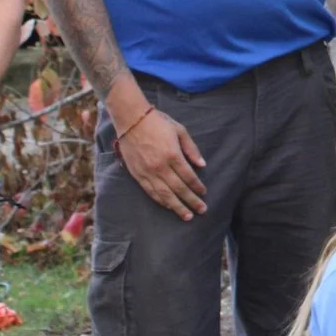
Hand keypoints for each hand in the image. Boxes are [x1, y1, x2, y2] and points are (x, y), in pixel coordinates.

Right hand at [113, 98, 208, 219]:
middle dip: (191, 201)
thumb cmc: (157, 122)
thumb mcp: (179, 130)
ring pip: (164, 194)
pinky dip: (161, 201)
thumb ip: (191, 149)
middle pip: (179, 189)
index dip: (197, 186)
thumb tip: (202, 165)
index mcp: (172, 154)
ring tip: (187, 216)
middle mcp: (160, 166)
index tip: (204, 192)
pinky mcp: (138, 174)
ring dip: (177, 206)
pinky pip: (151, 191)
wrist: (131, 119)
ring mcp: (148, 172)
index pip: (188, 176)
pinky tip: (168, 206)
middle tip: (202, 210)